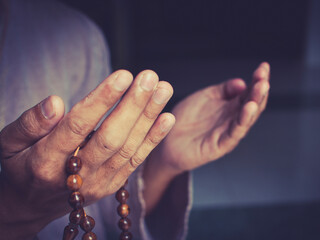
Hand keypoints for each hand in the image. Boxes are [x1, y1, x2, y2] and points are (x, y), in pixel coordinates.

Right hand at [0, 70, 174, 238]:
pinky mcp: (113, 184)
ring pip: (128, 148)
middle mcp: (76, 176)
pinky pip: (136, 161)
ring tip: (163, 89)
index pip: (77, 127)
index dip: (102, 101)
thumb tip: (55, 102)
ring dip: (148, 117)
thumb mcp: (10, 143)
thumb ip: (30, 123)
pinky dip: (153, 139)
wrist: (33, 203)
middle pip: (110, 138)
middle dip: (133, 106)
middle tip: (149, 77)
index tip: (123, 76)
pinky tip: (167, 118)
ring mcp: (98, 183)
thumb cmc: (21, 164)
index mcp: (45, 162)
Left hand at [153, 62, 269, 171]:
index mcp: (231, 106)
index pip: (249, 92)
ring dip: (256, 102)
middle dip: (260, 90)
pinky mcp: (220, 145)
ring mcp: (228, 133)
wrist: (168, 141)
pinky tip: (249, 107)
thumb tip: (242, 82)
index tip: (264, 66)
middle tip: (264, 77)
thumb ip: (223, 90)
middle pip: (252, 104)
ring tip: (262, 87)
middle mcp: (232, 119)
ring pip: (247, 118)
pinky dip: (243, 120)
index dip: (258, 79)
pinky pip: (234, 132)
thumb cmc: (187, 119)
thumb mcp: (205, 97)